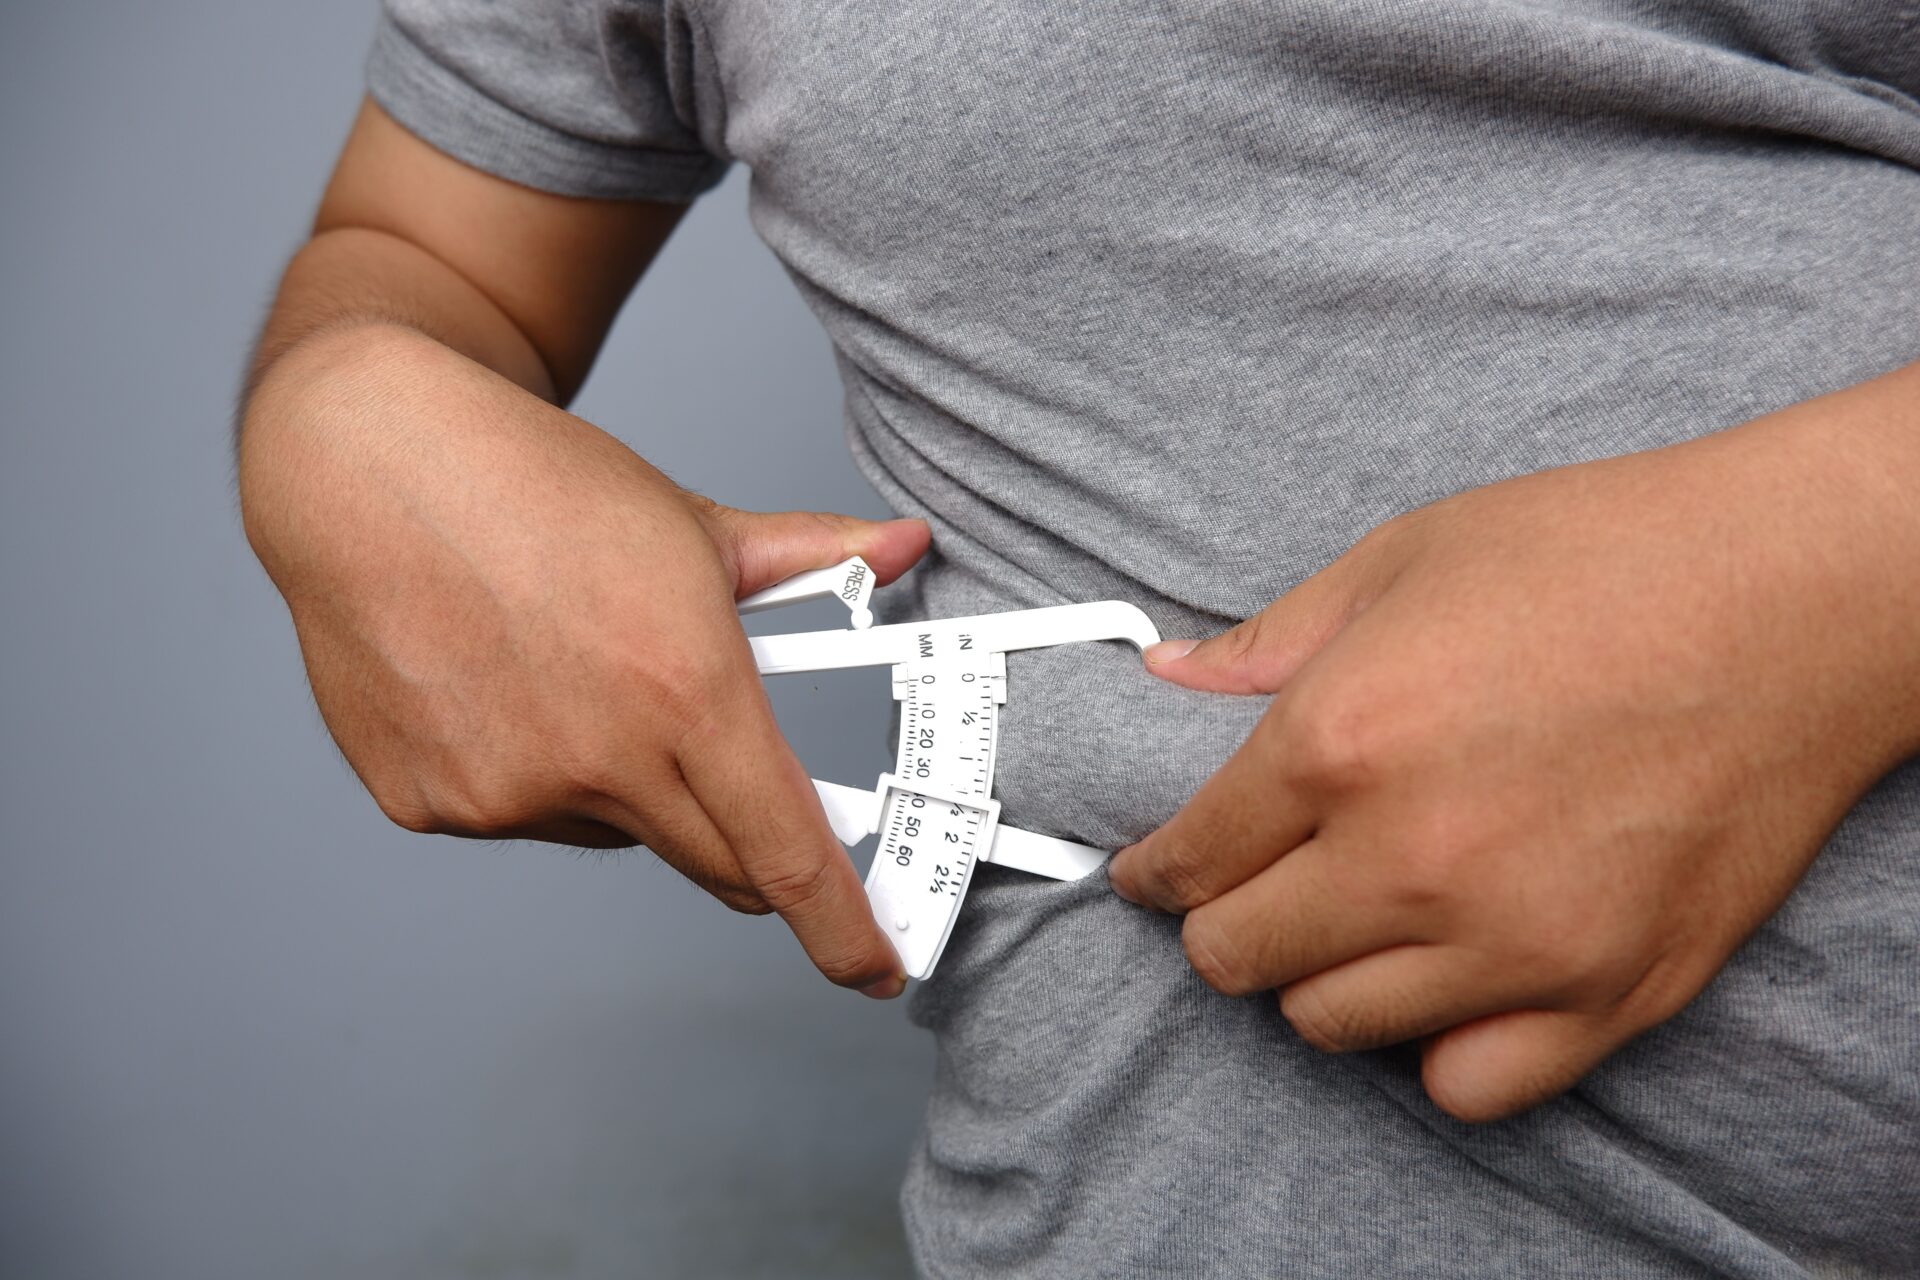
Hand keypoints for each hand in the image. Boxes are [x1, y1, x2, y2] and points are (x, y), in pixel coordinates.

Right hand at [241, 325, 929, 996]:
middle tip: (741, 789)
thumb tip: (908, 548)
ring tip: (584, 679)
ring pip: (616, 831)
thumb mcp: (695, 523)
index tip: (873, 968)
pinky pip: (523, 818)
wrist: (370, 465)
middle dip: (747, 848)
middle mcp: (600, 757)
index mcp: (686, 689)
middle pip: (715, 862)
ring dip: (630, 788)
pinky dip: (536, 775)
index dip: (840, 927)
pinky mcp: (432, 805)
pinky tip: (505, 690)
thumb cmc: (538, 486)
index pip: (786, 851)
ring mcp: (508, 791)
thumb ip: (815, 557)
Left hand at [1108, 377, 1919, 1119]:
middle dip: (1222, 924)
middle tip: (1253, 887)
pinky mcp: (1608, 991)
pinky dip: (1438, 1046)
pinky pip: (1467, 1085)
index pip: (1188, 861)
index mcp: (1337, 742)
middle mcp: (1409, 860)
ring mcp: (1511, 941)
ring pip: (1331, 1026)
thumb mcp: (1402, 560)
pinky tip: (1448, 980)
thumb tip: (1165, 679)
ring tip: (1352, 921)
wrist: (1791, 594)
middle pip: (1238, 959)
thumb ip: (1268, 641)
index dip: (1153, 871)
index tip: (1155, 873)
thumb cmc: (1598, 555)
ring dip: (1319, 978)